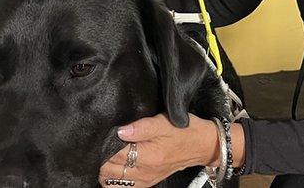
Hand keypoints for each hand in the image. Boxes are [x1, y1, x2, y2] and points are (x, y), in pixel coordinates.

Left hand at [98, 114, 217, 186]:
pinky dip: (113, 179)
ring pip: (111, 181)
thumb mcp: (164, 123)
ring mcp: (144, 180)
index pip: (113, 155)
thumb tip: (120, 131)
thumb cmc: (184, 131)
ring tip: (107, 154)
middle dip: (101, 157)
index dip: (104, 145)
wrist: (202, 146)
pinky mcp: (146, 183)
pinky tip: (114, 166)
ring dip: (105, 169)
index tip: (102, 135)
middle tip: (102, 143)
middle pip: (108, 170)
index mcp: (147, 156)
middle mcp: (144, 172)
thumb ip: (141, 127)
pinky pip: (122, 187)